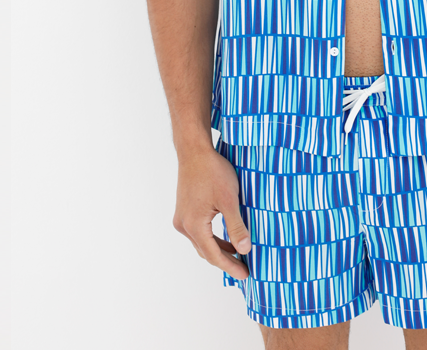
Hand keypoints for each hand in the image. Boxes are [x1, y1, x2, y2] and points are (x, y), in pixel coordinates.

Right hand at [172, 145, 250, 279]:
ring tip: (238, 254)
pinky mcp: (184, 210)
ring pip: (202, 242)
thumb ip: (236, 226)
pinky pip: (199, 231)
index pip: (213, 255)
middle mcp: (184, 226)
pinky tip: (225, 236)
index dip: (230, 267)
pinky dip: (212, 237)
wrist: (195, 151)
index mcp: (194, 226)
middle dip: (225, 260)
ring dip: (219, 248)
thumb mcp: (229, 200)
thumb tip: (244, 250)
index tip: (245, 275)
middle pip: (206, 251)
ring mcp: (182, 218)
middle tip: (244, 268)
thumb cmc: (212, 172)